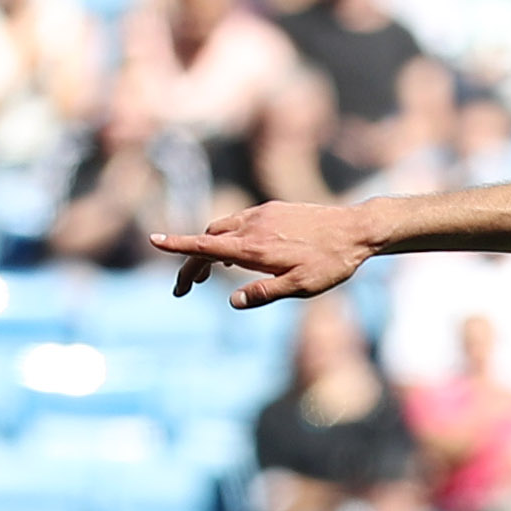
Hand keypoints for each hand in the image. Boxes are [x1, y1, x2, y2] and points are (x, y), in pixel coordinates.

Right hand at [158, 198, 383, 304]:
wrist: (357, 229)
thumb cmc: (331, 263)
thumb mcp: (300, 287)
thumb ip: (264, 294)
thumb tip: (232, 301)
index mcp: (254, 248)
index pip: (206, 246)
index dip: (177, 246)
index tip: (153, 240)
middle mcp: (253, 226)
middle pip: (208, 239)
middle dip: (191, 261)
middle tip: (185, 289)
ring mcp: (263, 214)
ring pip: (222, 228)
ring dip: (209, 248)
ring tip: (208, 275)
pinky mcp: (274, 209)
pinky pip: (239, 221)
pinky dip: (227, 237)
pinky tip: (236, 254)